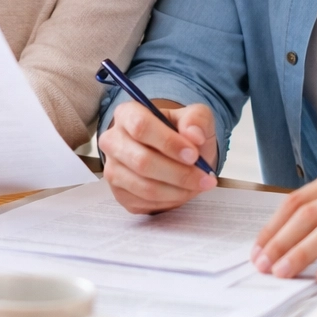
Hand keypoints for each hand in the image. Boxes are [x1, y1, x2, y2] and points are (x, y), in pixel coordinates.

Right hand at [100, 100, 217, 213]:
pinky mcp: (119, 193)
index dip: (168, 142)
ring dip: (178, 190)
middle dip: (179, 173)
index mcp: (127, 114)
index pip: (141, 126)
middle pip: (142, 161)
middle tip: (204, 177)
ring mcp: (112, 169)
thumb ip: (197, 120)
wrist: (176, 156)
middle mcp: (112, 141)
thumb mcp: (196, 118)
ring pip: (144, 186)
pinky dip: (170, 201)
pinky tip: (183, 192)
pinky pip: (145, 202)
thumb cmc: (182, 134)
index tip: (193, 155)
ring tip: (198, 185)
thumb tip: (194, 135)